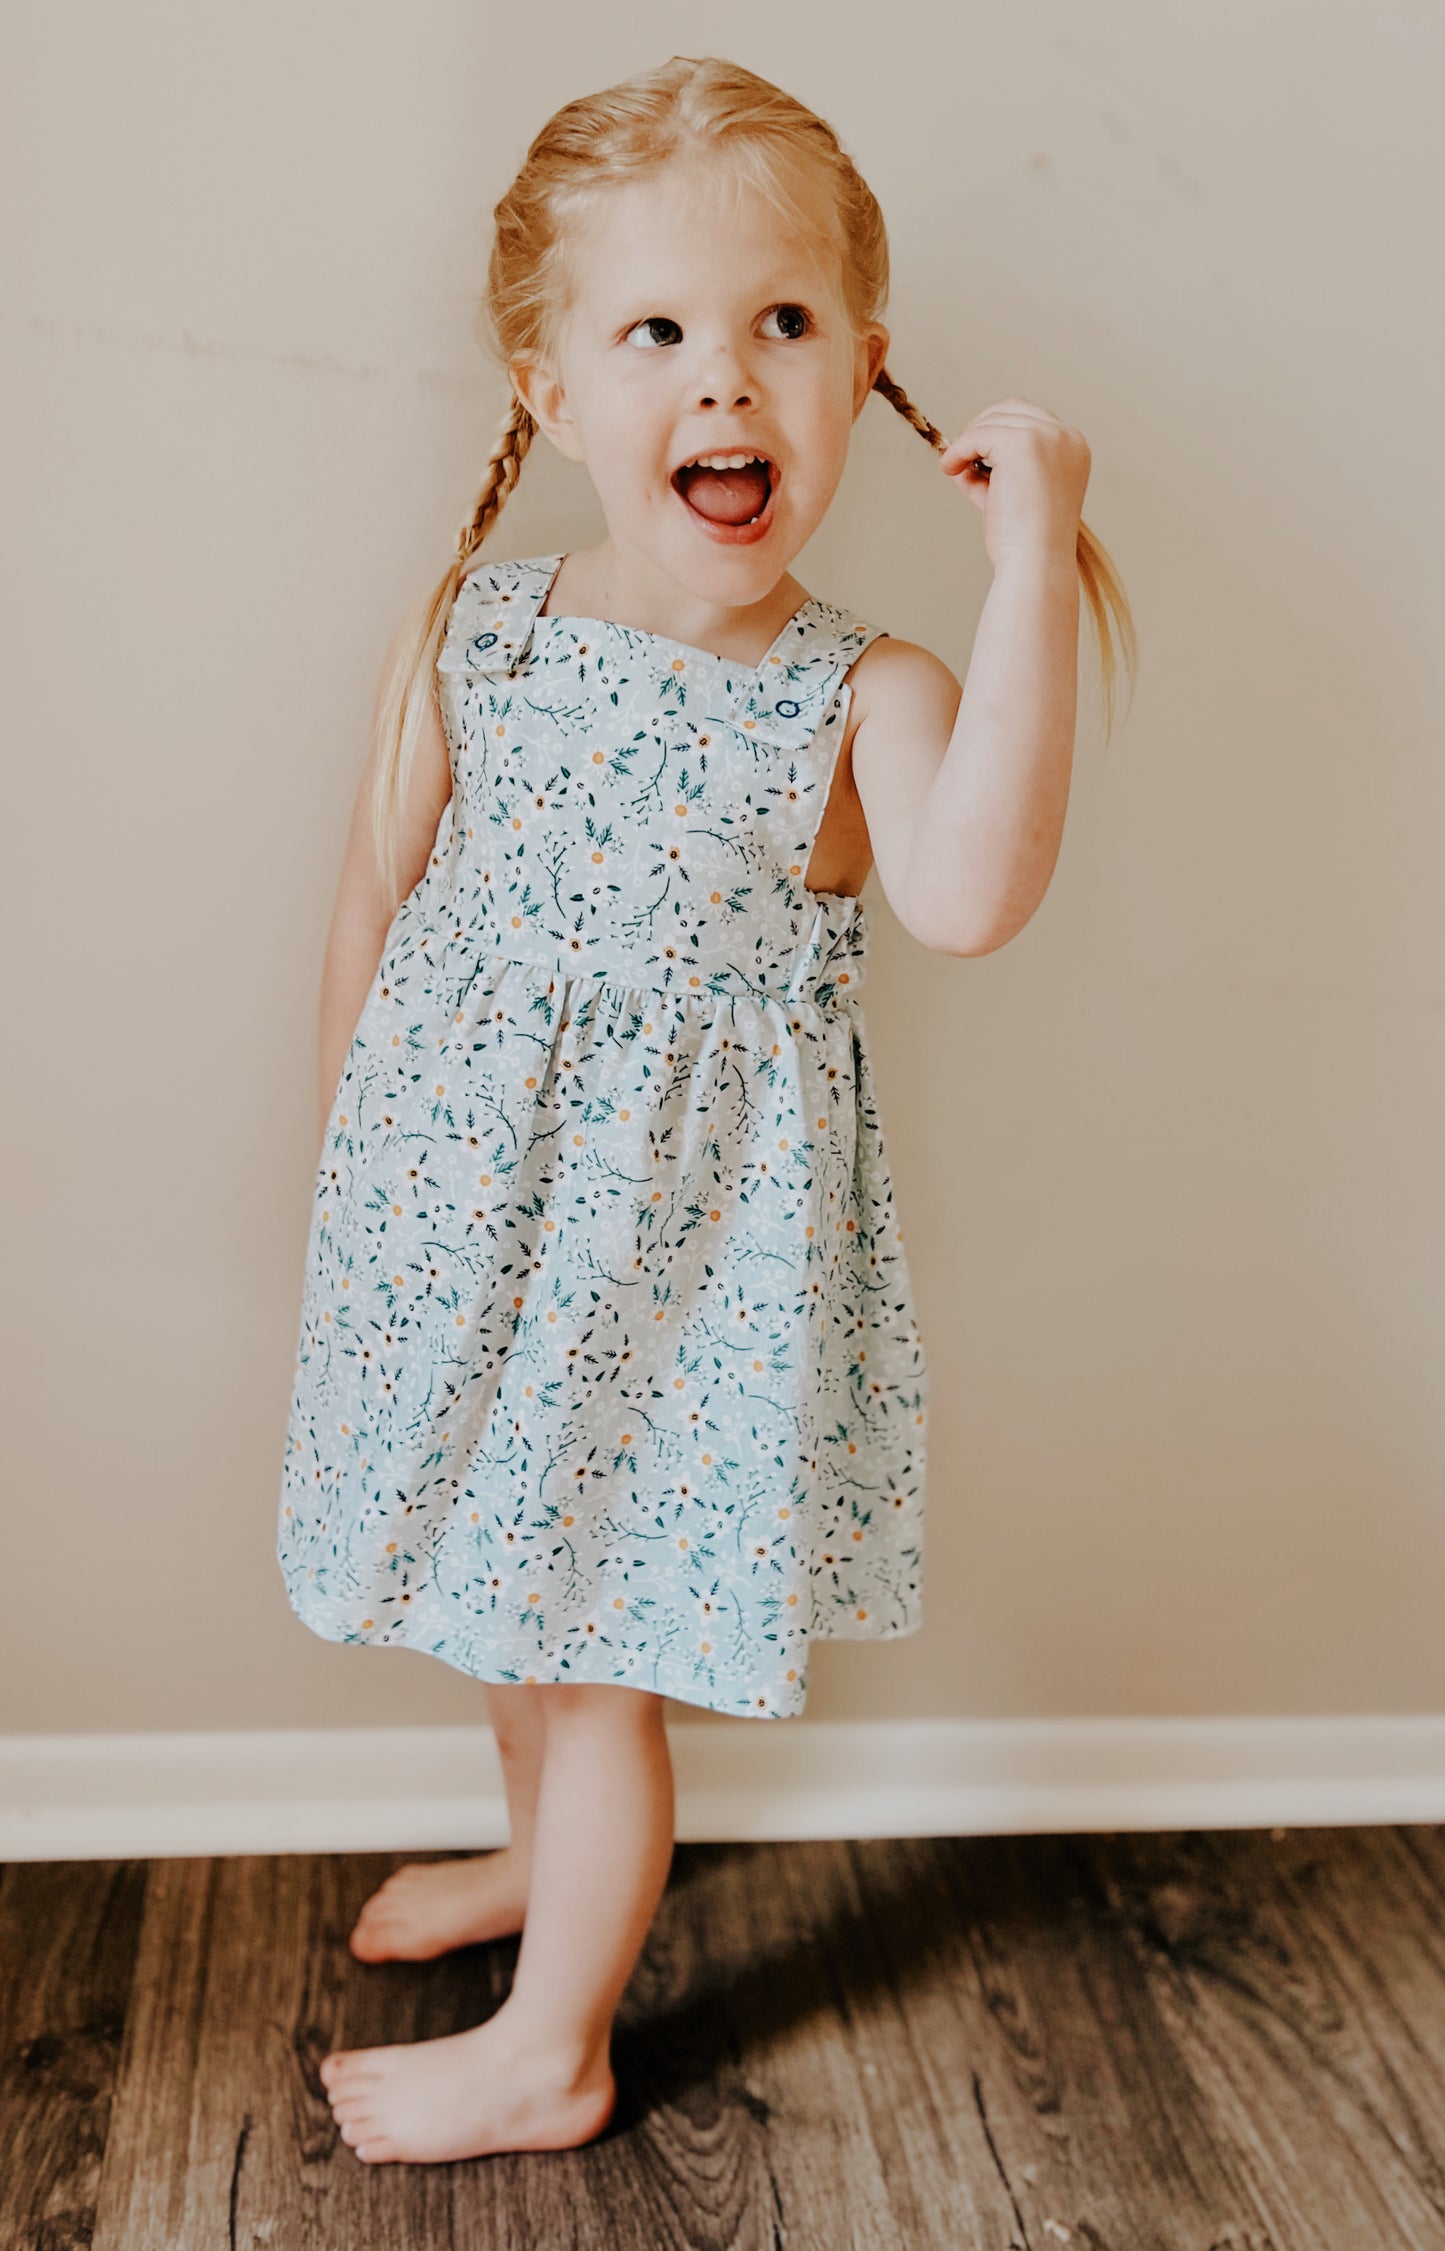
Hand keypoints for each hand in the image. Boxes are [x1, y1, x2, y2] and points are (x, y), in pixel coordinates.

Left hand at [938, 396, 1090, 572]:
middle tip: (959, 458)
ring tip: (955, 470)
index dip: (997, 432)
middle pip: (1011, 409)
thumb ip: (998, 469)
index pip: (1030, 419)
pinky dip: (959, 450)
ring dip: (967, 442)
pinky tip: (950, 469)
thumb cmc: (1027, 541)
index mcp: (1073, 448)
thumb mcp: (1018, 493)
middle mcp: (1066, 437)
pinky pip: (978, 435)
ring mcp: (1047, 437)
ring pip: (992, 421)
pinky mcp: (1023, 443)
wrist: (1035, 564)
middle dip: (981, 430)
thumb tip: (963, 454)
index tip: (975, 456)